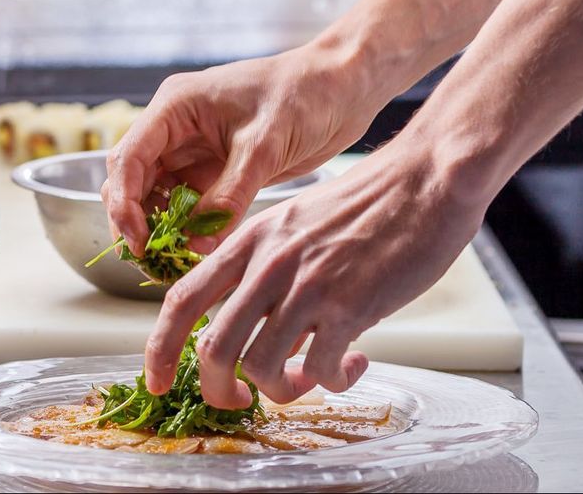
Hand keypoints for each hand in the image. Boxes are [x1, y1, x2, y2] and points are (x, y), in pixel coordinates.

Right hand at [102, 41, 385, 257]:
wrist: (344, 88)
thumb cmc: (305, 95)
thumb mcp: (264, 146)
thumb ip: (229, 195)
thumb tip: (198, 243)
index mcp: (176, 107)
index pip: (129, 157)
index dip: (124, 202)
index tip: (137, 241)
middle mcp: (176, 128)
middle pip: (133, 179)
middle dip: (135, 219)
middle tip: (150, 260)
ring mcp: (193, 150)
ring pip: (156, 196)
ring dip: (160, 227)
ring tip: (170, 261)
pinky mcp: (214, 171)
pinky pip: (187, 205)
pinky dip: (186, 229)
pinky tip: (195, 250)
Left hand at [146, 143, 484, 404]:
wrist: (425, 180)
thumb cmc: (367, 203)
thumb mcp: (295, 224)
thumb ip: (268, 269)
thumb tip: (257, 326)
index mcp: (248, 241)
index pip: (181, 298)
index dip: (159, 347)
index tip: (157, 381)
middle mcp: (268, 264)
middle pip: (213, 348)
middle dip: (219, 390)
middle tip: (243, 402)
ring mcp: (307, 286)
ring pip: (263, 367)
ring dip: (284, 390)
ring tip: (311, 378)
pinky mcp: (349, 306)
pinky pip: (322, 369)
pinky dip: (334, 381)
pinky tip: (354, 362)